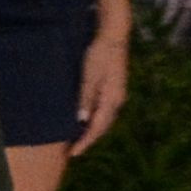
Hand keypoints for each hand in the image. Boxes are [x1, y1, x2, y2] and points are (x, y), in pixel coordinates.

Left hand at [71, 29, 129, 154]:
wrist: (113, 37)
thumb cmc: (99, 54)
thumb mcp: (89, 75)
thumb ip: (85, 97)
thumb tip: (81, 120)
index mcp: (112, 99)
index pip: (97, 127)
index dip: (85, 142)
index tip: (74, 153)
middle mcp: (117, 100)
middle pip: (102, 127)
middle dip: (88, 140)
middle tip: (72, 151)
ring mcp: (117, 95)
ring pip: (104, 120)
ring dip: (92, 131)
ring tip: (77, 140)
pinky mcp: (114, 90)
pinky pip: (104, 111)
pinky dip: (95, 121)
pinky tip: (85, 122)